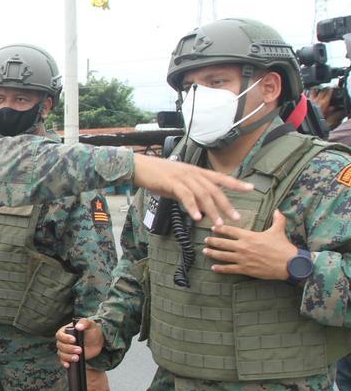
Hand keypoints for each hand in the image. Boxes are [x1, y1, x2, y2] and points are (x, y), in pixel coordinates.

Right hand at [55, 318, 104, 367]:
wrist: (98, 342)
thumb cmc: (92, 331)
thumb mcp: (90, 324)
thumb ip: (84, 322)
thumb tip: (78, 327)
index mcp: (66, 331)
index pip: (60, 335)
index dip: (65, 338)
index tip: (74, 340)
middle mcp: (64, 340)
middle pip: (60, 345)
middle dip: (69, 348)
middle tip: (80, 350)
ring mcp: (66, 349)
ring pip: (61, 353)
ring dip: (68, 356)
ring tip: (77, 358)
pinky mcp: (69, 356)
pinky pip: (63, 360)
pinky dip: (64, 362)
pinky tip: (68, 365)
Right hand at [131, 154, 252, 224]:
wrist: (139, 167)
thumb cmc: (157, 175)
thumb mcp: (177, 184)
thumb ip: (190, 194)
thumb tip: (199, 207)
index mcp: (196, 172)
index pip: (220, 177)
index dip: (236, 183)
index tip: (251, 188)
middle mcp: (193, 173)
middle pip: (214, 189)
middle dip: (226, 205)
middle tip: (236, 218)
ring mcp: (183, 177)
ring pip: (202, 194)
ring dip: (212, 210)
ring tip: (218, 223)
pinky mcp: (171, 182)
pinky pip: (186, 196)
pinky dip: (192, 207)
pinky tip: (197, 217)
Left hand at [204, 210, 293, 280]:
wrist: (289, 263)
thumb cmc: (283, 247)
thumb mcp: (279, 230)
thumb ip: (277, 219)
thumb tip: (278, 210)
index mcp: (249, 236)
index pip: (230, 230)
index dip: (220, 229)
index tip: (213, 228)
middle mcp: (243, 247)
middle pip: (222, 243)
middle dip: (212, 241)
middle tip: (205, 240)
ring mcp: (243, 259)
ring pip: (222, 256)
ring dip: (212, 253)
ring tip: (205, 251)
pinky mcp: (245, 269)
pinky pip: (229, 269)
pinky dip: (220, 269)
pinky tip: (213, 268)